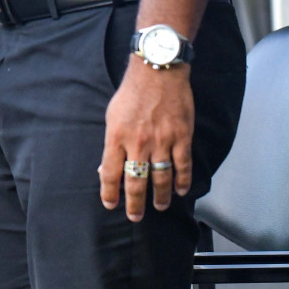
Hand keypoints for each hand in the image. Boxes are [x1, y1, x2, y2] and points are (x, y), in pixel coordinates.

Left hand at [99, 60, 194, 220]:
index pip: (110, 173)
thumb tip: (105, 166)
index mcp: (117, 137)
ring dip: (160, 196)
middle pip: (135, 182)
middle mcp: (138, 143)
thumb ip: (111, 142)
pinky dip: (182, 181)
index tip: (110, 204)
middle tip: (135, 216)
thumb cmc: (131, 93)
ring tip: (159, 207)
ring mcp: (162, 142)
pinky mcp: (181, 138)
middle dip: (135, 203)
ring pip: (161, 178)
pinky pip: (183, 166)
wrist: (157, 72)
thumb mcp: (112, 116)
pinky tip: (180, 191)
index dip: (110, 192)